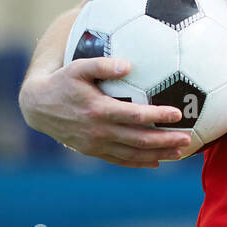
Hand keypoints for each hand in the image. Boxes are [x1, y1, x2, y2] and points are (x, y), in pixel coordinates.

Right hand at [19, 56, 191, 168]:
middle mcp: (99, 131)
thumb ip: (103, 64)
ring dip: (158, 154)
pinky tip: (155, 162)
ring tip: (180, 153)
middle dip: (165, 141)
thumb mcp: (78, 66)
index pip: (136, 116)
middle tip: (188, 139)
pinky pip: (120, 160)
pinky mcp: (93, 151)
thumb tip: (128, 64)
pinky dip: (139, 162)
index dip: (158, 115)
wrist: (38, 106)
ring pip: (133, 154)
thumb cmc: (62, 81)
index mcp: (99, 110)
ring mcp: (96, 144)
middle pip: (139, 140)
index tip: (179, 113)